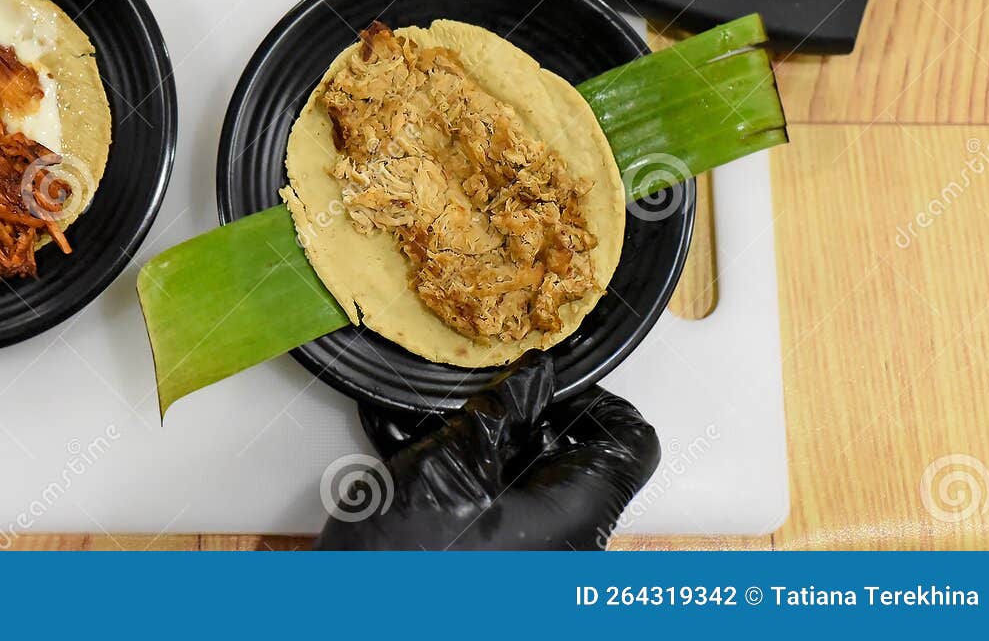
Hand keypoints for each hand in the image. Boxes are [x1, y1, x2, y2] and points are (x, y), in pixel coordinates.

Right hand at [317, 353, 659, 549]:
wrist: (355, 613)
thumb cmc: (409, 554)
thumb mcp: (457, 457)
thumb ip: (505, 406)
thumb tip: (535, 375)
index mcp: (578, 516)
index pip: (633, 443)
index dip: (597, 399)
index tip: (552, 378)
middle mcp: (571, 548)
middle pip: (577, 461)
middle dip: (531, 419)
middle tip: (486, 397)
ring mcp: (535, 565)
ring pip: (533, 484)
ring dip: (491, 448)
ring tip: (438, 426)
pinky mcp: (498, 570)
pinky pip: (502, 513)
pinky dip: (469, 482)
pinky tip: (418, 460)